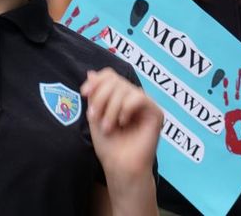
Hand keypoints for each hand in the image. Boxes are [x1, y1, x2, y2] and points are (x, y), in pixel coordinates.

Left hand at [82, 69, 161, 184]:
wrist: (119, 167)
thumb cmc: (109, 146)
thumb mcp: (95, 116)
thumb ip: (95, 95)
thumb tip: (91, 72)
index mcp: (120, 97)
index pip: (110, 76)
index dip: (97, 81)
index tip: (84, 93)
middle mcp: (133, 97)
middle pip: (115, 80)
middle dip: (101, 98)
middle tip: (95, 117)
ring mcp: (145, 104)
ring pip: (125, 89)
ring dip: (111, 108)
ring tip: (108, 127)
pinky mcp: (155, 113)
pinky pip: (138, 98)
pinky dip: (126, 108)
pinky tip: (122, 122)